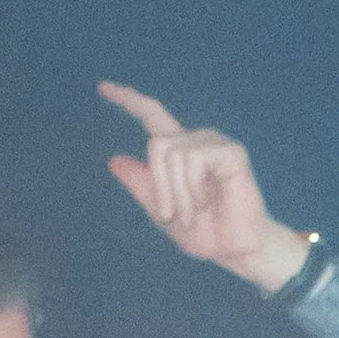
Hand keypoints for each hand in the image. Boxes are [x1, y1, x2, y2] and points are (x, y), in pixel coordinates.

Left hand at [98, 81, 311, 291]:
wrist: (235, 250)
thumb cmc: (205, 233)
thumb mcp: (162, 212)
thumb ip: (141, 185)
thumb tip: (114, 161)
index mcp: (178, 150)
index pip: (151, 116)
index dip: (128, 101)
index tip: (103, 88)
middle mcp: (196, 140)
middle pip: (157, 144)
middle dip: (159, 186)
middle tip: (172, 216)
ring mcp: (215, 143)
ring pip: (174, 154)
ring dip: (179, 195)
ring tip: (194, 214)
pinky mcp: (232, 152)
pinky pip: (195, 160)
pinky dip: (194, 189)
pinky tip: (208, 202)